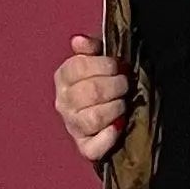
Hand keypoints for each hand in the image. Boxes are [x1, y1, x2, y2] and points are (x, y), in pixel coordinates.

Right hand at [54, 34, 128, 164]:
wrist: (106, 113)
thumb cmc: (103, 82)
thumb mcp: (97, 60)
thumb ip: (90, 48)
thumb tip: (79, 40)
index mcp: (64, 78)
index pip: (78, 67)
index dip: (103, 65)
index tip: (118, 66)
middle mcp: (64, 103)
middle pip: (90, 92)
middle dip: (115, 86)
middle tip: (125, 85)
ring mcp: (73, 126)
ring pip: (92, 118)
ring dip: (115, 108)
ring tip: (123, 104)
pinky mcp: (85, 147)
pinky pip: (93, 148)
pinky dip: (107, 138)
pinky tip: (118, 127)